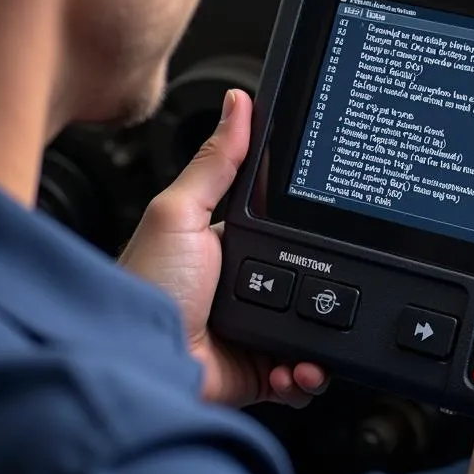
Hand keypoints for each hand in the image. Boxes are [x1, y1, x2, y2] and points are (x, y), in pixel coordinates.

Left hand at [118, 89, 328, 408]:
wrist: (138, 364)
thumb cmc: (145, 287)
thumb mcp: (180, 212)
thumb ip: (216, 162)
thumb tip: (239, 102)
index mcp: (228, 245)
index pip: (282, 224)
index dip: (308, 222)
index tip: (336, 214)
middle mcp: (246, 288)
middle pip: (308, 274)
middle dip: (325, 279)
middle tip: (329, 279)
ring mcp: (255, 330)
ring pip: (314, 323)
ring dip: (326, 327)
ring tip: (321, 325)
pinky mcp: (261, 369)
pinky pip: (302, 370)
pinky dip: (310, 371)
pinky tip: (303, 364)